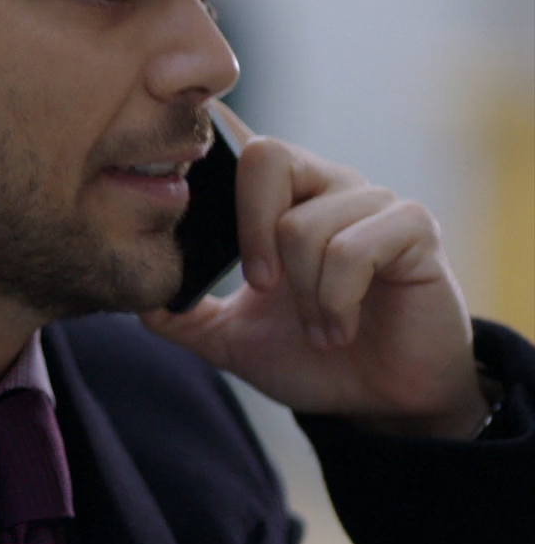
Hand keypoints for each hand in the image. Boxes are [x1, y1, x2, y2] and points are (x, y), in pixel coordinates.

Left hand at [141, 102, 487, 439]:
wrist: (381, 401)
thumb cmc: (311, 357)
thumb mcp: (228, 339)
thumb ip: (180, 314)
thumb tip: (130, 293)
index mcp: (278, 199)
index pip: (238, 141)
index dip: (209, 142)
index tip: (181, 177)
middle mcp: (324, 185)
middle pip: (266, 157)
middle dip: (250, 231)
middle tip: (260, 287)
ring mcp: (372, 203)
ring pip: (305, 223)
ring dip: (303, 295)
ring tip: (318, 331)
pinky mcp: (414, 228)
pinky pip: (356, 247)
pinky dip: (336, 299)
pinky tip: (341, 328)